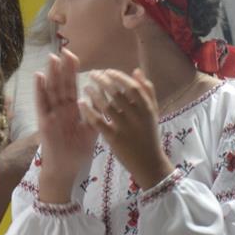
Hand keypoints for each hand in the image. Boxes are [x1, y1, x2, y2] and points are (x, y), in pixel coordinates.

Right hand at [34, 50, 97, 202]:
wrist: (65, 169)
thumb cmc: (77, 151)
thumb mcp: (91, 132)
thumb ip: (95, 116)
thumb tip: (100, 100)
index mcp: (72, 110)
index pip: (72, 86)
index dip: (73, 72)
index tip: (74, 56)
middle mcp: (60, 109)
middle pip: (61, 84)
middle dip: (63, 68)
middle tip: (64, 51)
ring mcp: (51, 113)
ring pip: (51, 90)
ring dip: (51, 74)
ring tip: (52, 58)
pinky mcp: (44, 121)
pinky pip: (42, 103)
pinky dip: (40, 90)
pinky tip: (39, 76)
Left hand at [80, 68, 172, 188]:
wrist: (149, 163)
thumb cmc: (149, 135)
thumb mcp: (153, 113)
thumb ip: (147, 91)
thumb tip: (136, 70)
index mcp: (147, 109)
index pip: (132, 87)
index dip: (118, 77)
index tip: (107, 71)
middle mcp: (137, 117)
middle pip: (117, 93)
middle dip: (103, 81)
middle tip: (93, 74)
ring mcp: (125, 128)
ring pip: (106, 106)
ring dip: (94, 93)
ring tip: (86, 87)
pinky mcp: (114, 139)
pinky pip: (98, 121)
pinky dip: (89, 110)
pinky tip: (81, 102)